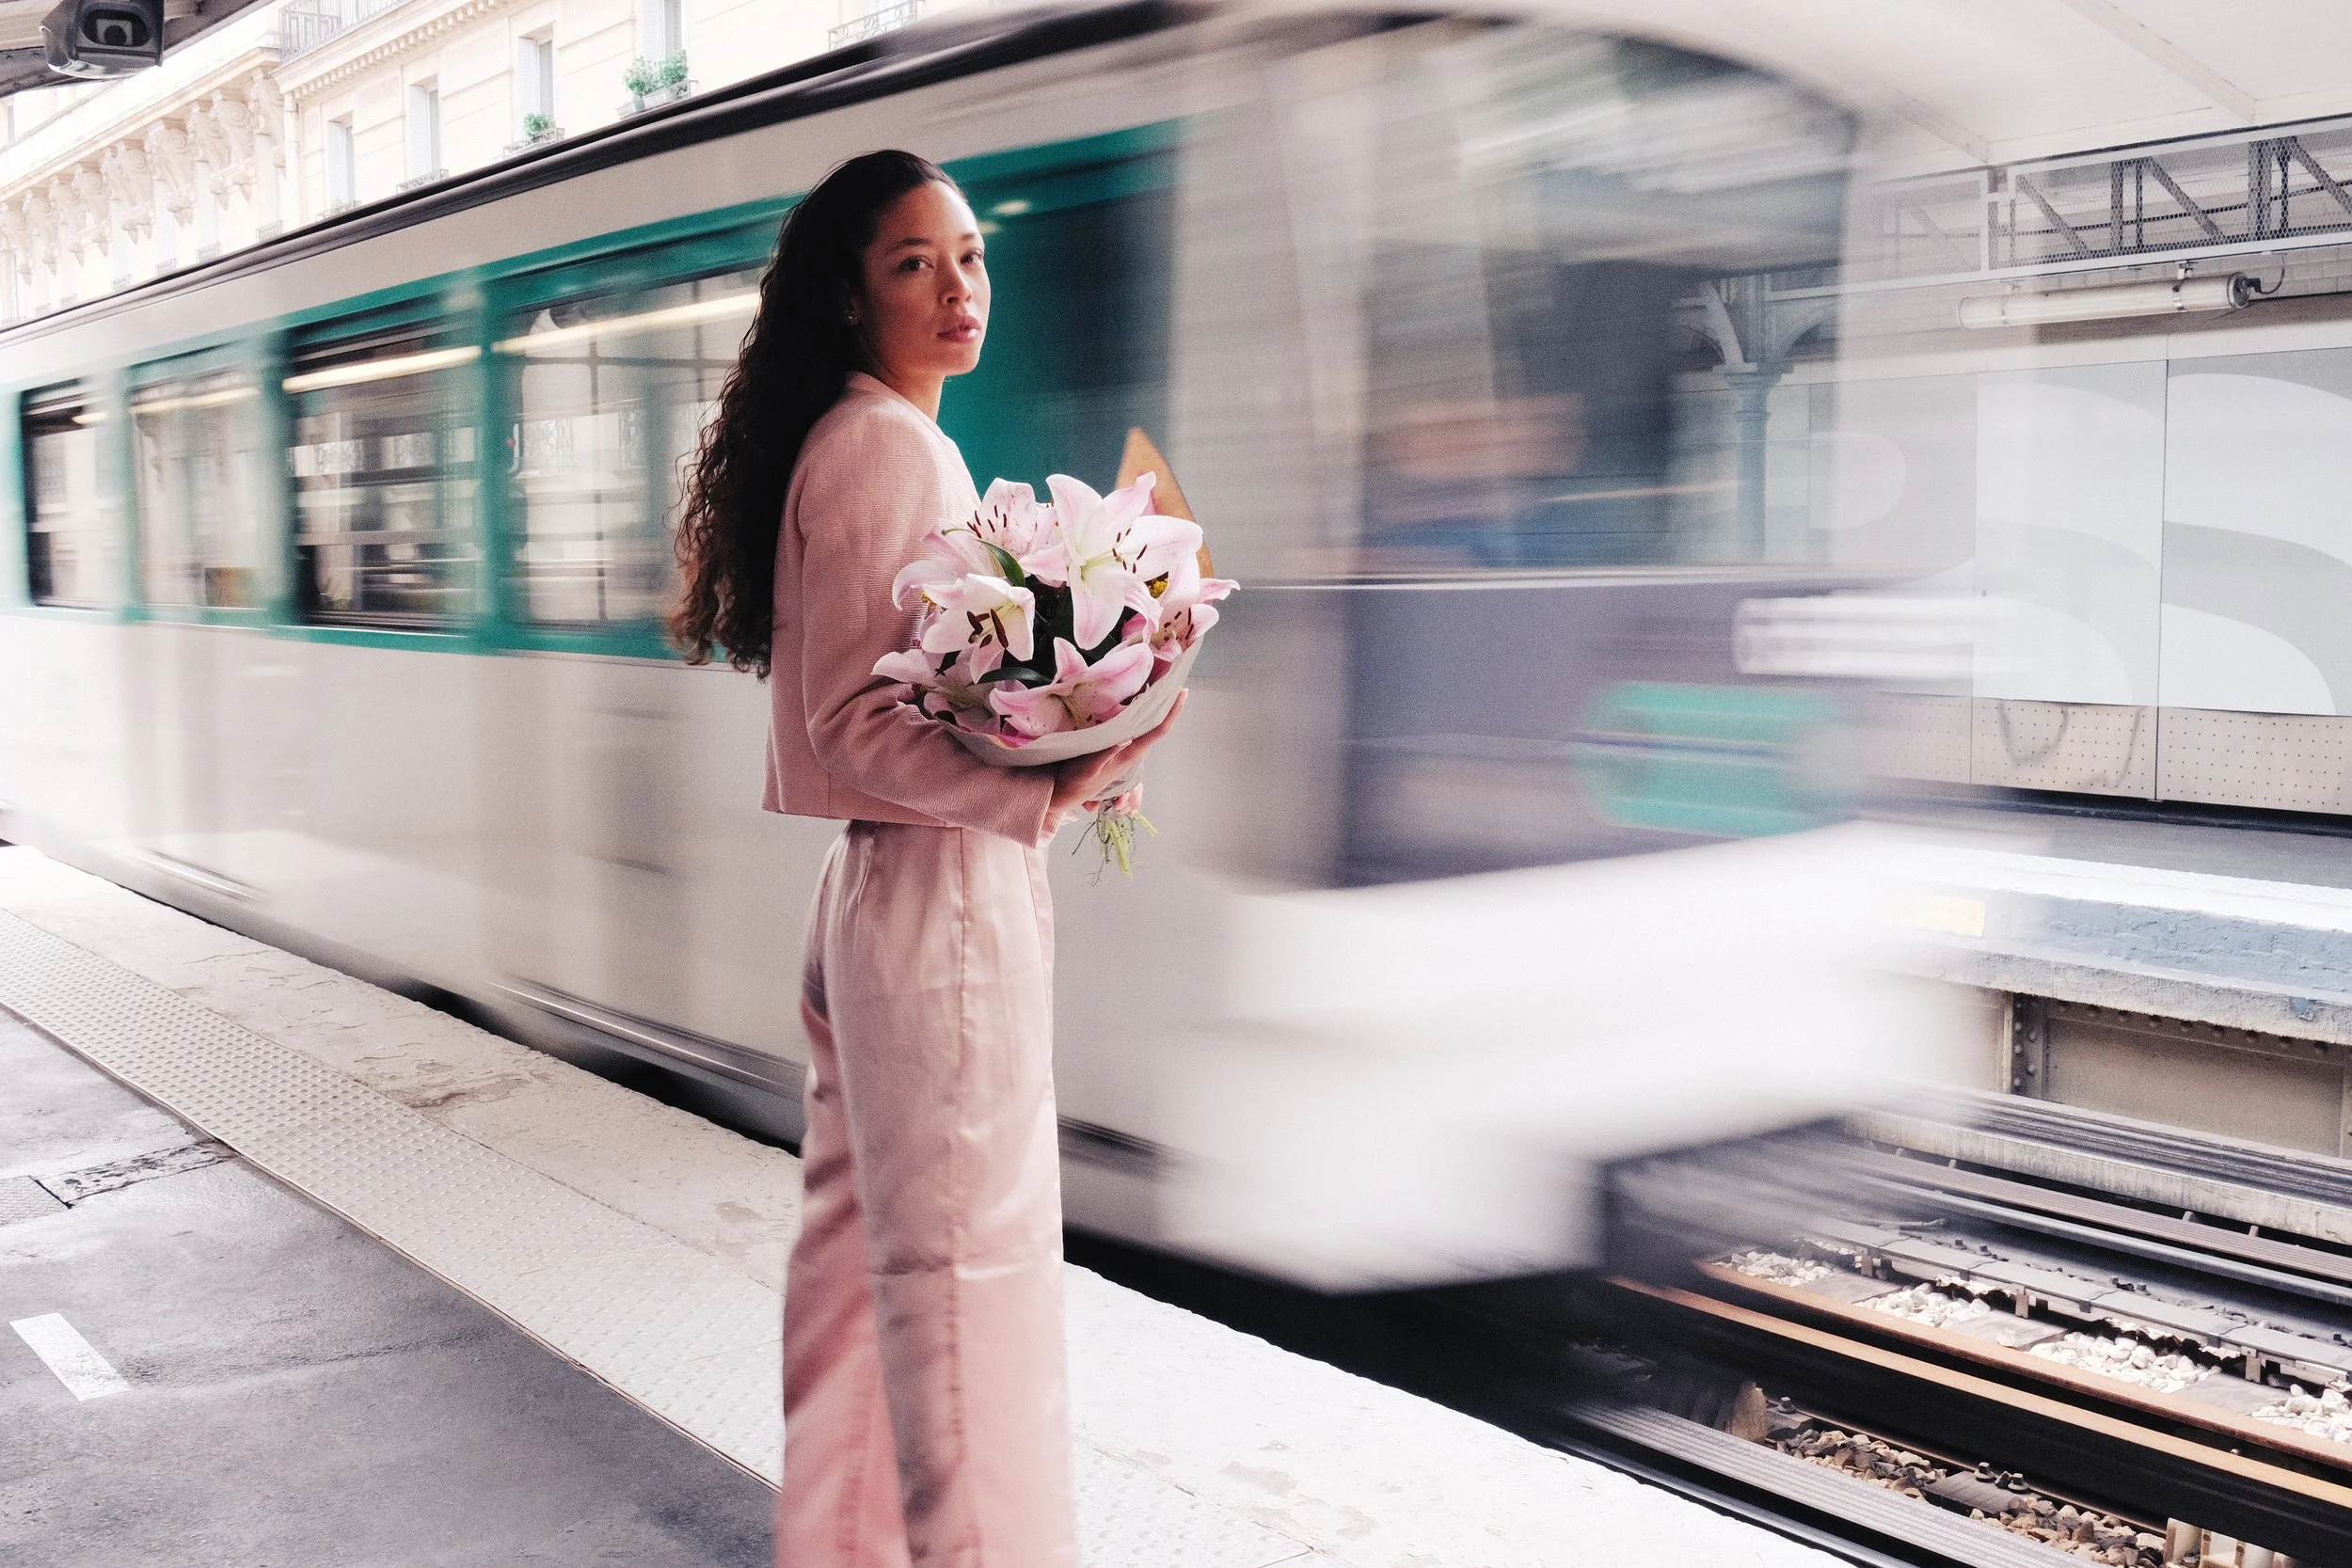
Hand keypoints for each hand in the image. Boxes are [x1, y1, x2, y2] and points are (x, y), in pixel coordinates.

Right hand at [1047, 691, 1186, 829]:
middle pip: (1157, 725)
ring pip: (1146, 725)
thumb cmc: (1074, 783)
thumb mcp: (1088, 769)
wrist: (1063, 795)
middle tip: (1173, 678)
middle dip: (1168, 703)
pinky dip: (1140, 711)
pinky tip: (1137, 700)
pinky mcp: (1115, 748)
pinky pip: (1134, 727)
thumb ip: (1106, 755)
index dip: (1172, 712)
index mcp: (1129, 755)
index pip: (1158, 731)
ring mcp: (1124, 749)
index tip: (1182, 692)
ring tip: (1160, 684)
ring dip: (1155, 706)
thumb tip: (1127, 738)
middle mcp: (1131, 751)